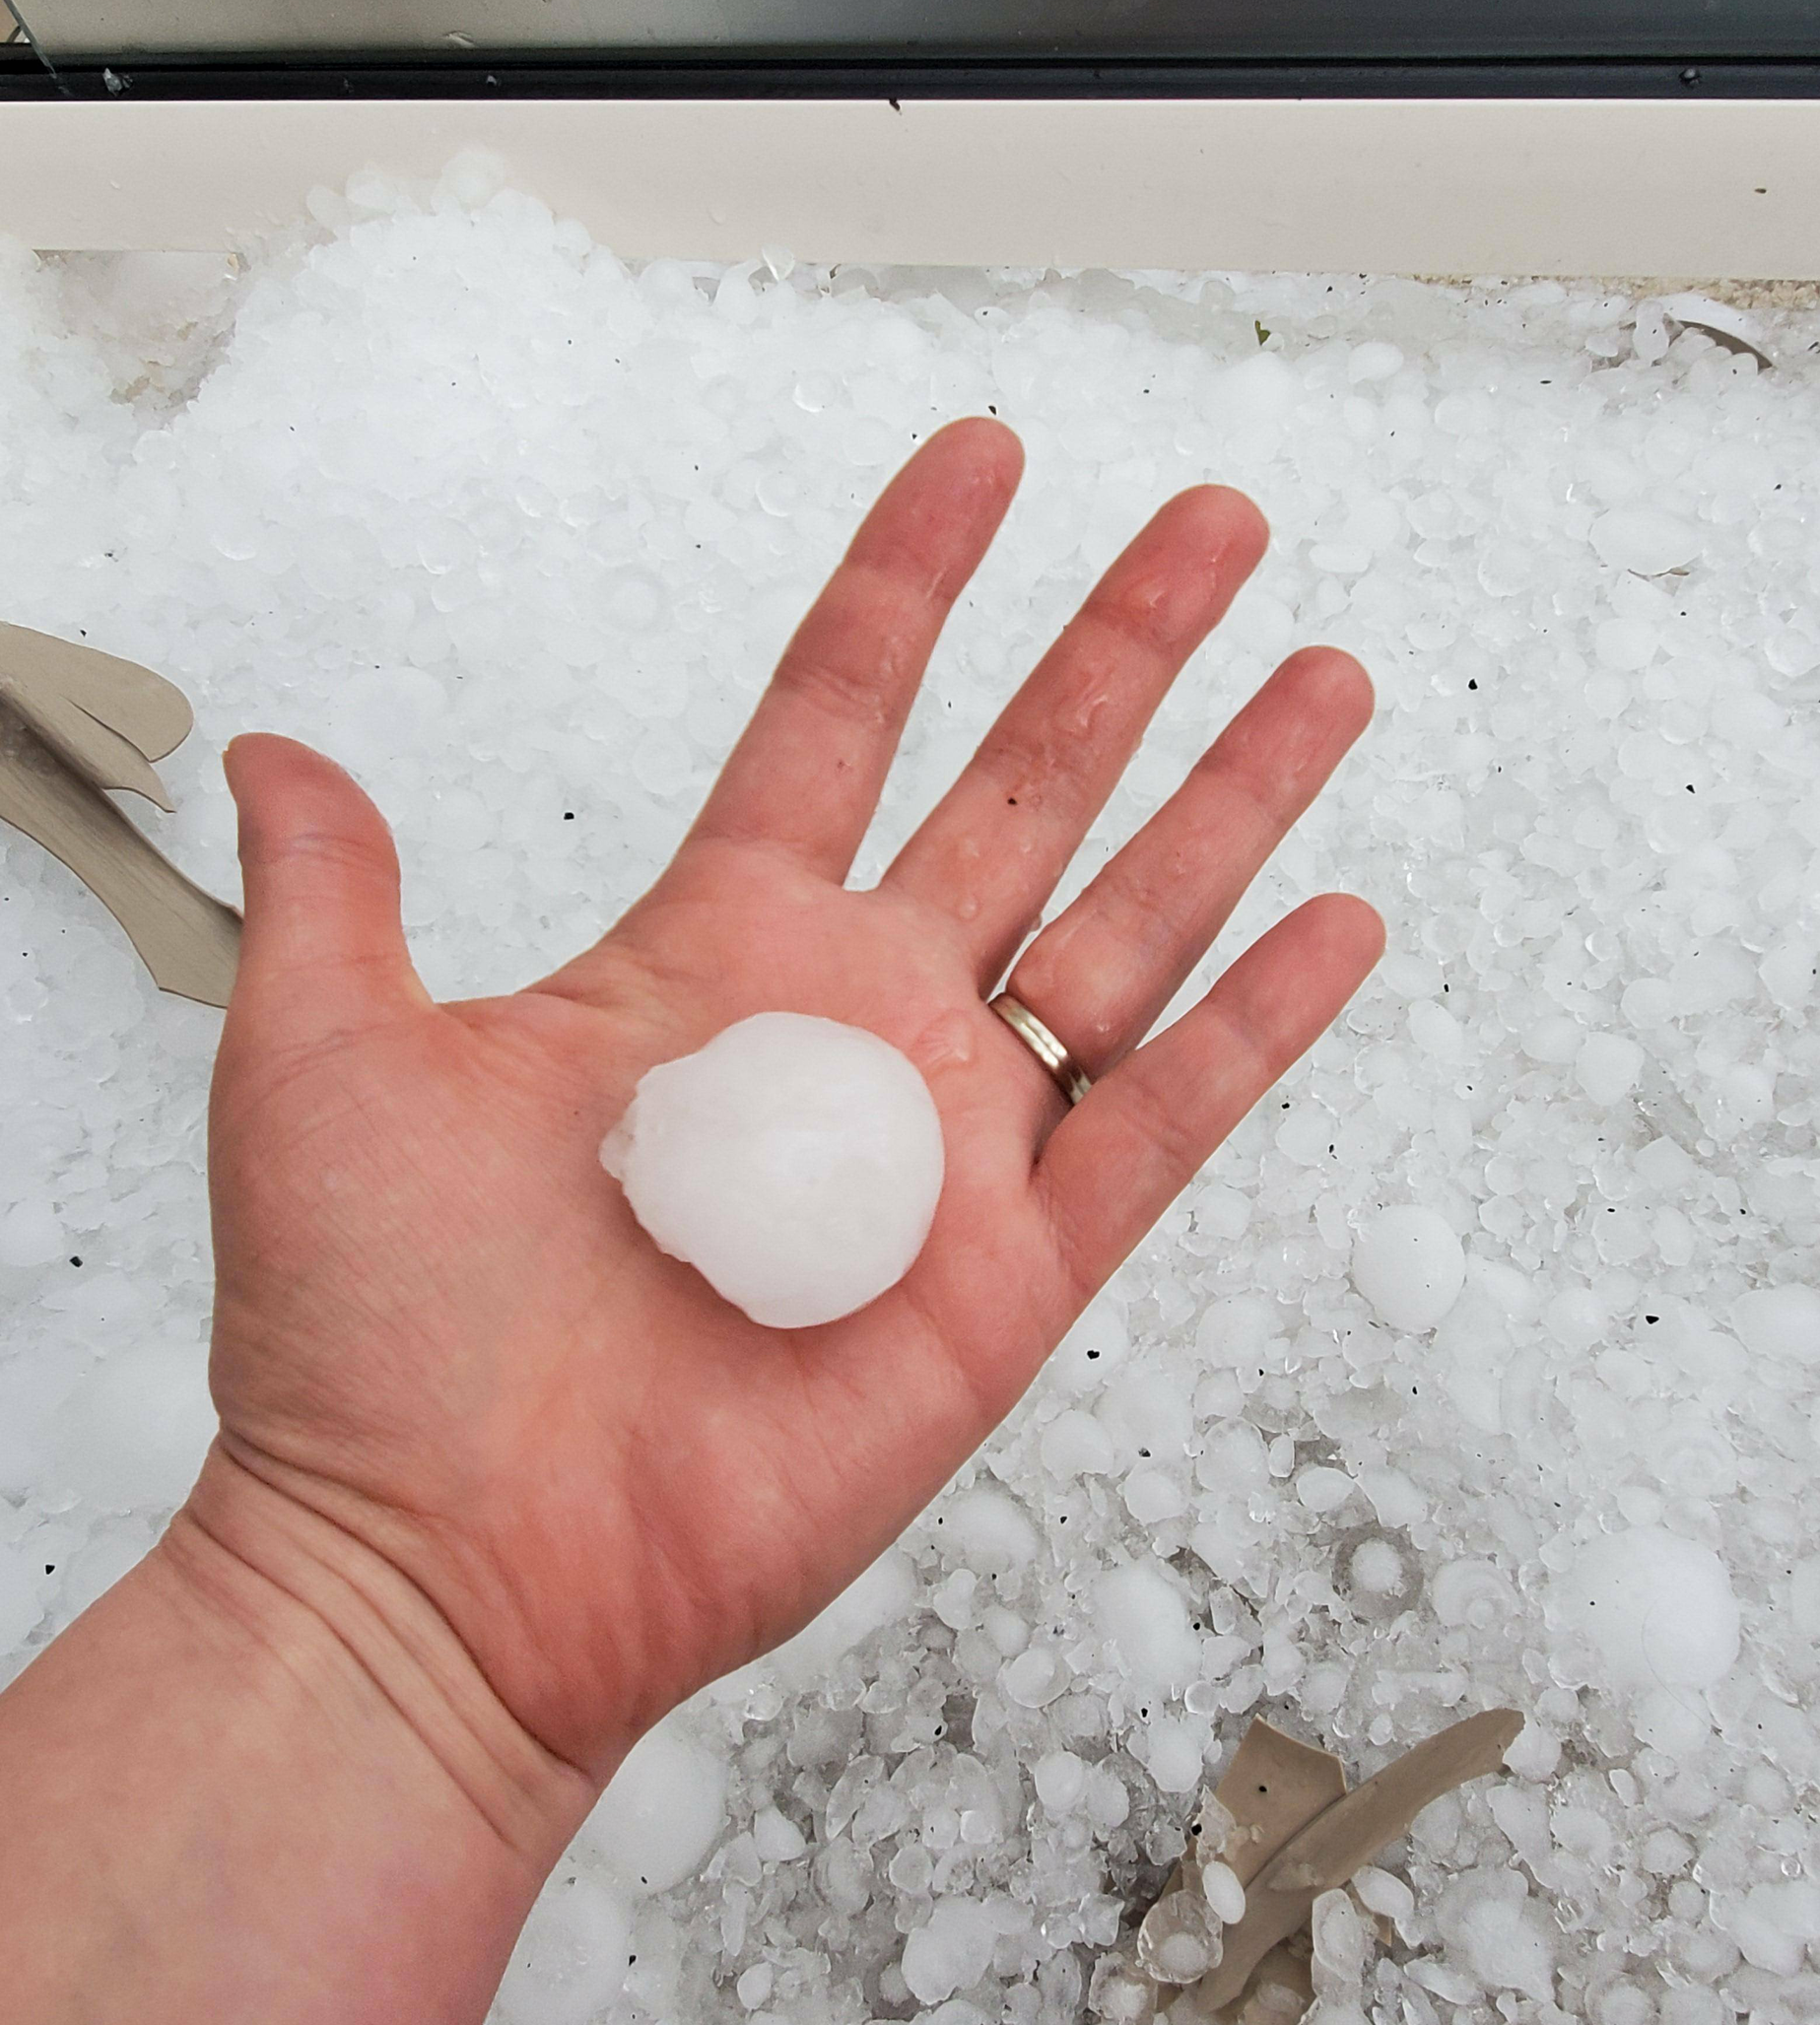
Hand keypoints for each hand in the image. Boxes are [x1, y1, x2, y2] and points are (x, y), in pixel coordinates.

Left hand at [187, 419, 1379, 1789]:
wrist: (445, 1566)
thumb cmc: (373, 1337)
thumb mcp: (324, 1062)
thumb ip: (339, 892)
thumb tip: (279, 756)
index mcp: (709, 951)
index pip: (838, 715)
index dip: (912, 585)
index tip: (982, 458)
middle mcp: (851, 1026)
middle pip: (1025, 789)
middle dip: (1123, 651)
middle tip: (1213, 525)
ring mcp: (945, 1147)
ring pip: (1127, 930)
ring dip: (1227, 802)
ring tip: (1317, 678)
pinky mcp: (1011, 1278)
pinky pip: (1161, 1124)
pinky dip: (1257, 1026)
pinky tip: (1334, 921)